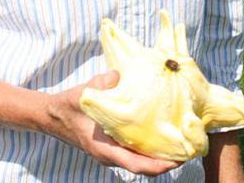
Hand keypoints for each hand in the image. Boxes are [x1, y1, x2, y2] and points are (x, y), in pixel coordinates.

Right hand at [42, 70, 181, 175]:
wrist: (53, 114)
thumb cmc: (69, 106)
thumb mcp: (83, 94)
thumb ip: (102, 85)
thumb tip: (120, 76)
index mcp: (104, 149)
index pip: (136, 165)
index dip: (158, 166)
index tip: (177, 161)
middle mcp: (111, 155)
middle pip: (144, 166)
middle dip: (167, 160)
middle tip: (190, 149)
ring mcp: (113, 151)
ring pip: (142, 160)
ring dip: (161, 154)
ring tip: (183, 142)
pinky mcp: (115, 145)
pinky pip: (137, 150)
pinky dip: (152, 146)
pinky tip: (164, 132)